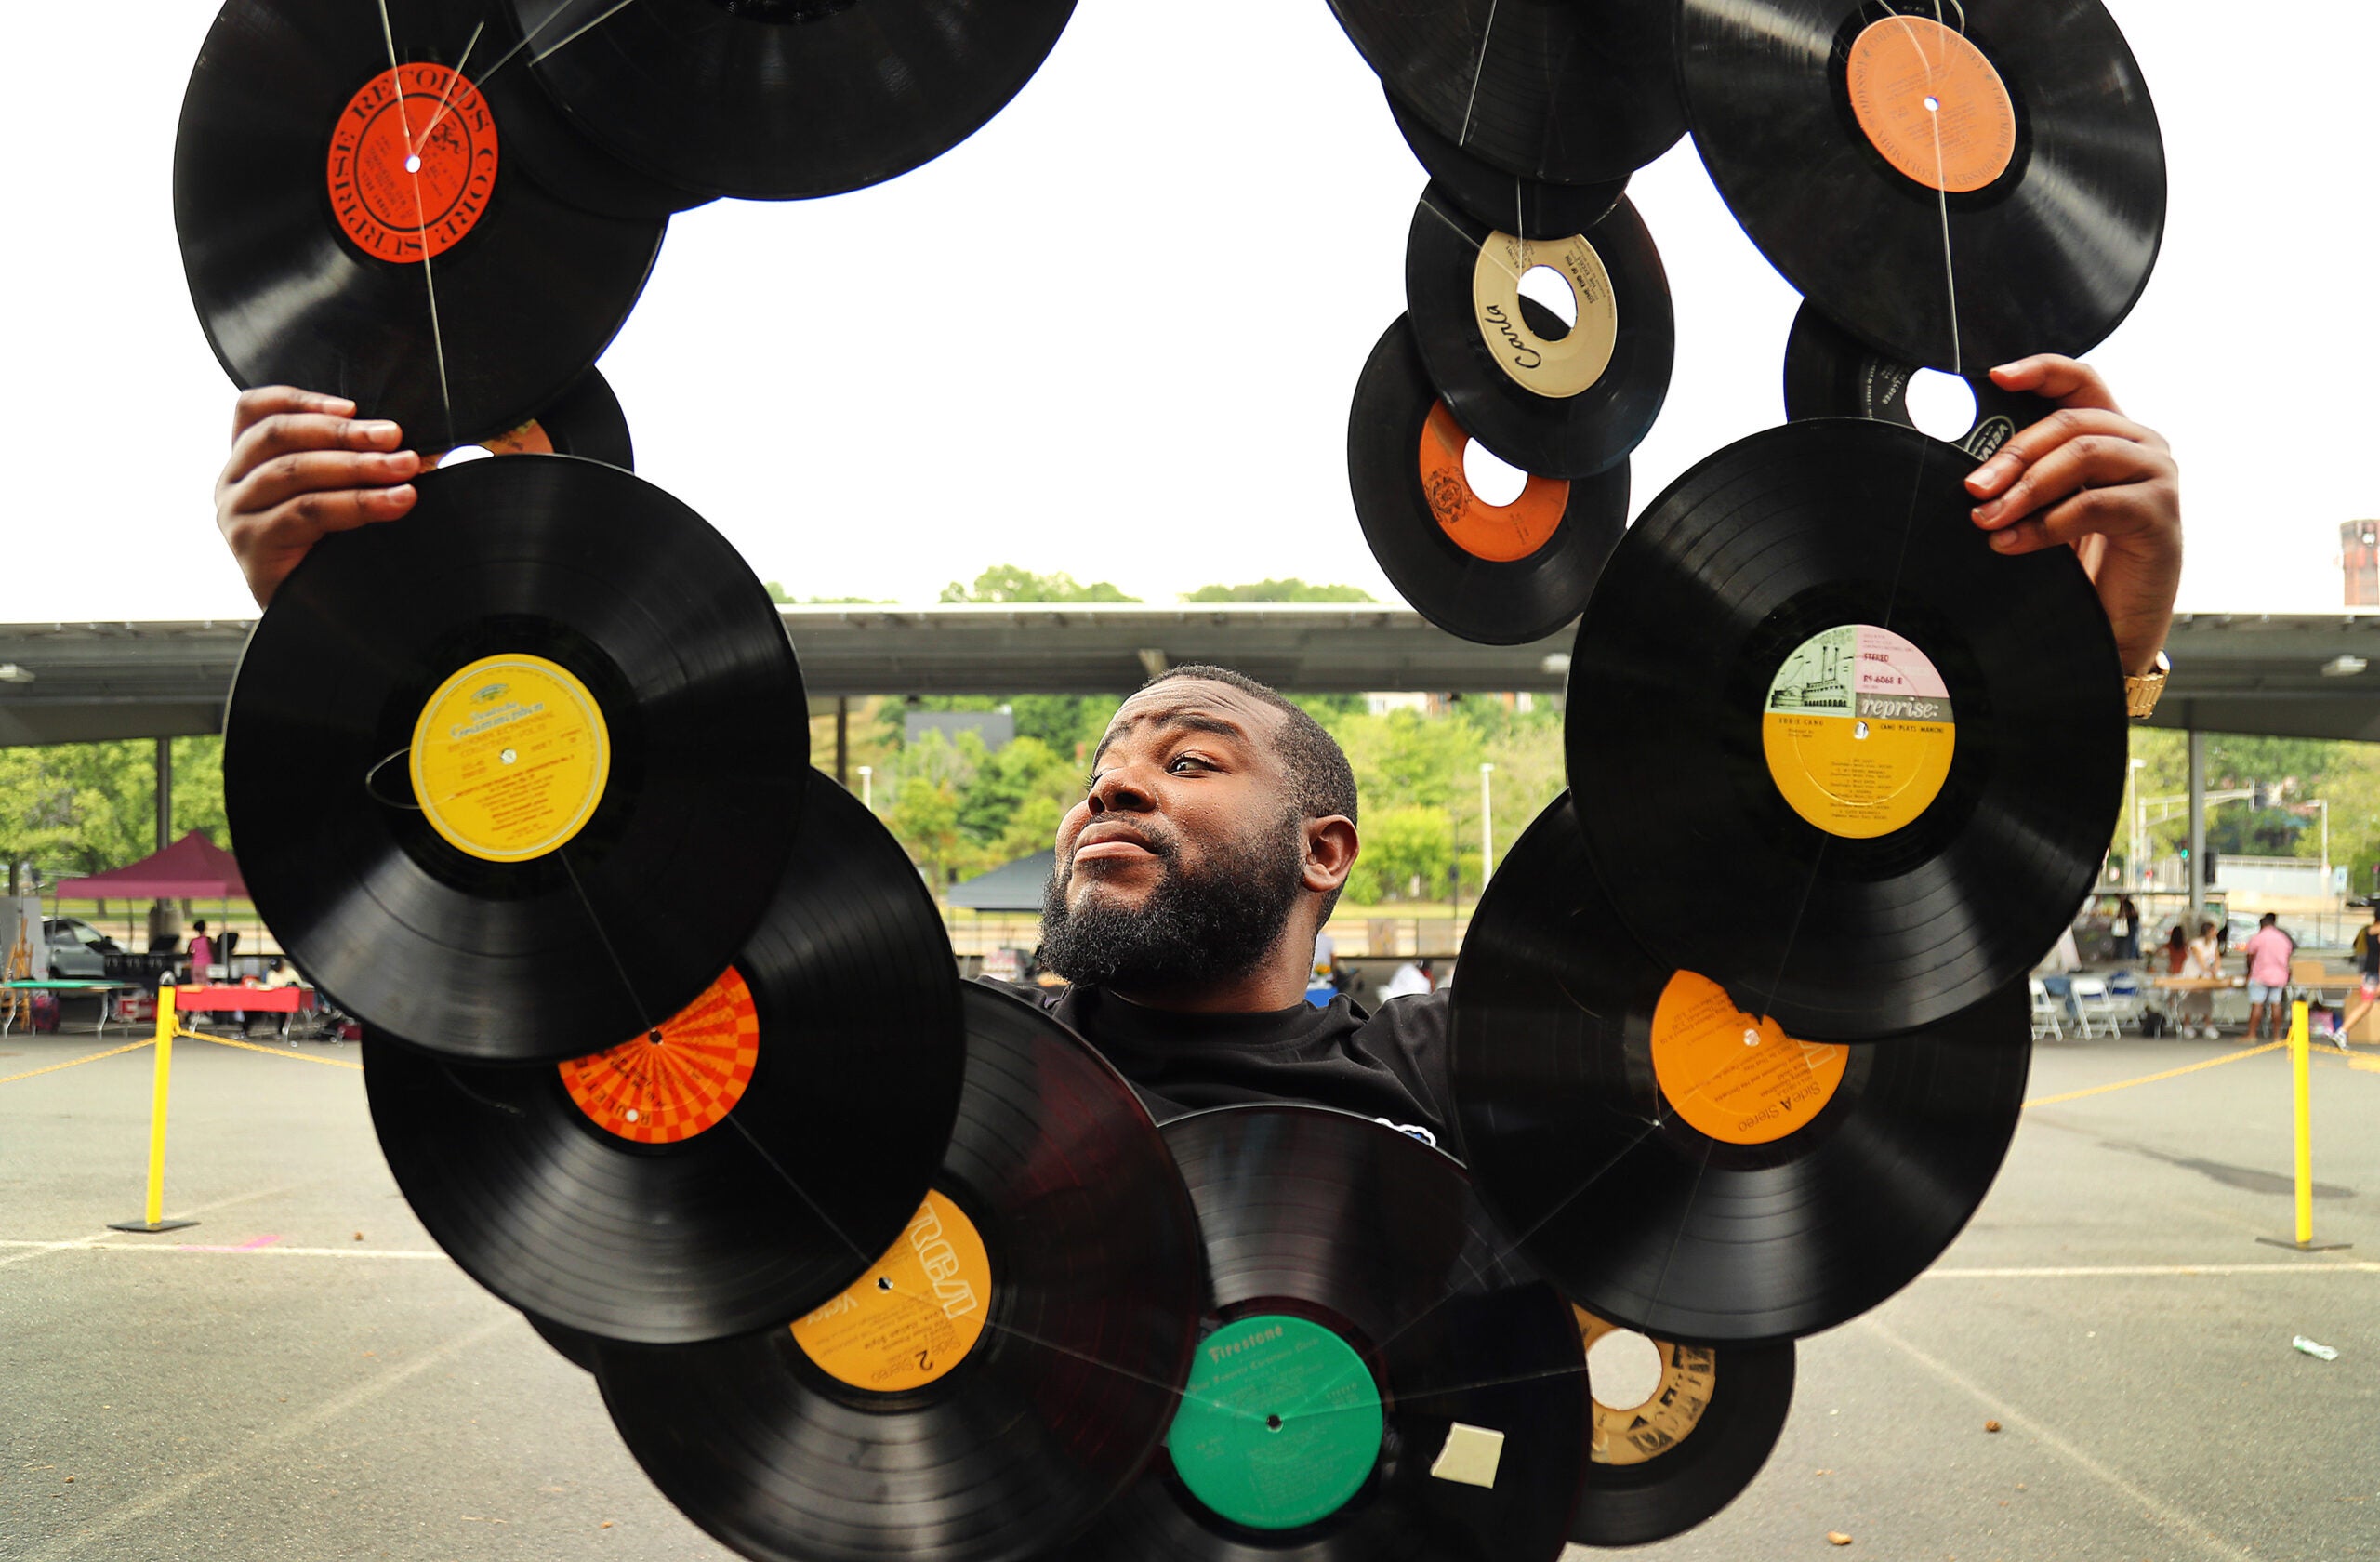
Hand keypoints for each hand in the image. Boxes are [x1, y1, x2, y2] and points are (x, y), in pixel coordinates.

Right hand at [215, 387, 419, 607]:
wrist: (316, 622)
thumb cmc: (328, 552)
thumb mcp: (333, 495)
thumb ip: (350, 462)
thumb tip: (409, 445)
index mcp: (246, 462)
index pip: (253, 409)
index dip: (302, 400)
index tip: (354, 406)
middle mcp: (232, 484)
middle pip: (279, 435)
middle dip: (345, 433)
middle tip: (396, 438)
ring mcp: (237, 514)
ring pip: (295, 471)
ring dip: (358, 467)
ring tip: (405, 469)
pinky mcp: (251, 545)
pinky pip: (306, 511)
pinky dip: (358, 503)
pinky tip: (396, 502)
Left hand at [1962, 356, 2177, 677]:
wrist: (2113, 630)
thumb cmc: (2079, 567)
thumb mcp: (2045, 511)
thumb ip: (2026, 479)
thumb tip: (1972, 468)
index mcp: (2112, 434)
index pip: (2080, 383)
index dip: (2041, 370)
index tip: (1997, 376)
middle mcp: (2141, 446)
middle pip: (2070, 421)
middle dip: (2013, 453)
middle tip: (1974, 487)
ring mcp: (2156, 477)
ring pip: (2083, 454)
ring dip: (2026, 486)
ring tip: (1988, 517)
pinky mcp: (2160, 515)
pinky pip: (2095, 503)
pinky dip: (2047, 522)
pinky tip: (2014, 542)